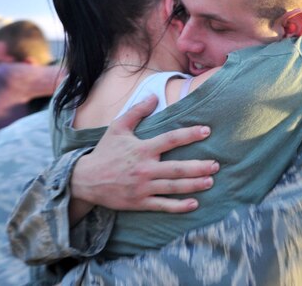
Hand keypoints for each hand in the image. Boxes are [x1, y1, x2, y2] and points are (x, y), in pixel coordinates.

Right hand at [70, 95, 217, 216]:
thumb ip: (137, 111)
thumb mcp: (118, 127)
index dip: (189, 134)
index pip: (170, 139)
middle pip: (177, 168)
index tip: (206, 131)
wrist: (85, 180)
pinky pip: (163, 205)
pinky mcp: (140, 202)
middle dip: (199, 166)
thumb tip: (154, 96)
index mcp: (142, 149)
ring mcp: (143, 187)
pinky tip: (194, 204)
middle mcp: (145, 168)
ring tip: (210, 181)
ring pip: (174, 187)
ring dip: (194, 185)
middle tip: (216, 164)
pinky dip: (179, 206)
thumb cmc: (104, 152)